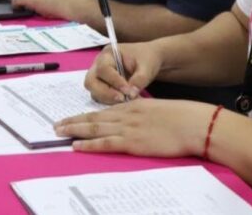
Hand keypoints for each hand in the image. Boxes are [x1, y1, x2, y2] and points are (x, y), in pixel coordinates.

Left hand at [54, 98, 214, 156]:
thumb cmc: (184, 117)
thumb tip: (139, 122)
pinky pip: (105, 143)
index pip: (105, 111)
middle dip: (74, 121)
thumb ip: (146, 114)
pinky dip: (88, 144)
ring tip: (60, 132)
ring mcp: (128, 127)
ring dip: (75, 130)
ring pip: (94, 128)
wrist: (194, 123)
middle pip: (94, 117)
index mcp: (134, 105)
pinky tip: (77, 145)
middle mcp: (126, 114)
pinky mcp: (132, 141)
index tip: (75, 118)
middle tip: (57, 124)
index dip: (88, 115)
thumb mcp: (160, 110)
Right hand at [84, 41, 162, 103]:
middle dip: (105, 93)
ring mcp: (98, 76)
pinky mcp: (101, 86)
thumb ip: (139, 80)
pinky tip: (123, 103)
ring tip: (126, 101)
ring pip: (93, 91)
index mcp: (108, 54)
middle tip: (123, 99)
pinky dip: (109, 101)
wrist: (148, 60)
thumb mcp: (147, 67)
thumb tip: (131, 95)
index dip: (114, 82)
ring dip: (107, 99)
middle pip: (91, 81)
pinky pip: (99, 97)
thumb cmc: (146, 59)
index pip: (104, 69)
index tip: (128, 92)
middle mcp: (98, 65)